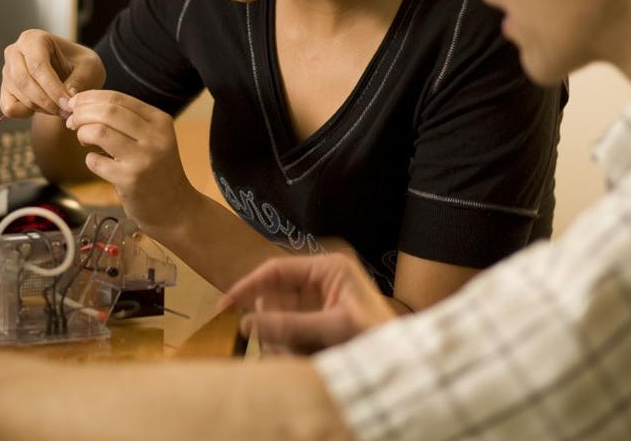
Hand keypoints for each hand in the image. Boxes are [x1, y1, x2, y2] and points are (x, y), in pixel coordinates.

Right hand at [0, 30, 104, 117]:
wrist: (72, 73)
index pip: (37, 65)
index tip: (68, 104)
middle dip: (46, 101)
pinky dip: (26, 113)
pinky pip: (9, 107)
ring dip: (41, 108)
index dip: (53, 88)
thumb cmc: (80, 65)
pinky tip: (45, 109)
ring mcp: (7, 71)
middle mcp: (15, 51)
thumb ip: (80, 80)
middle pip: (24, 80)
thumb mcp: (89, 68)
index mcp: (33, 38)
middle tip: (66, 112)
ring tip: (62, 110)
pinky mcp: (5, 89)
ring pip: (18, 95)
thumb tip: (68, 96)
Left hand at [64, 90, 194, 230]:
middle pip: (107, 111)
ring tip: (83, 140)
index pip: (117, 98)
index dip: (90, 98)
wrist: (175, 207)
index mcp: (160, 121)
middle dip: (81, 113)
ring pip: (99, 132)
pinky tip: (97, 162)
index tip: (75, 103)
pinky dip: (89, 159)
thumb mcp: (153, 138)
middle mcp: (155, 137)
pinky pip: (96, 161)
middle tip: (72, 121)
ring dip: (82, 133)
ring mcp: (143, 159)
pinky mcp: (131, 180)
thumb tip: (81, 104)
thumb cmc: (156, 169)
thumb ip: (125, 120)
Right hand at [220, 253, 397, 354]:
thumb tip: (246, 323)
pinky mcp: (318, 324)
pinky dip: (289, 349)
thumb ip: (290, 324)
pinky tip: (304, 359)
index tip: (224, 305)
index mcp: (327, 268)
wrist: (406, 363)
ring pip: (279, 320)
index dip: (247, 286)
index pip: (276, 270)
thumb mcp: (334, 327)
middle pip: (275, 298)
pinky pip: (289, 334)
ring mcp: (318, 304)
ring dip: (282, 342)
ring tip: (301, 357)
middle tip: (279, 348)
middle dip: (272, 325)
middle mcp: (320, 282)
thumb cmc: (378, 336)